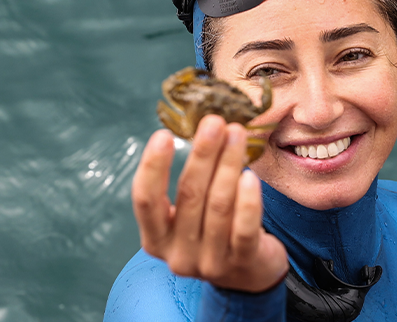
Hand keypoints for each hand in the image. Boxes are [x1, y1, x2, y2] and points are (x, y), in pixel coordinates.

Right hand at [132, 115, 288, 292]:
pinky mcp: (242, 263)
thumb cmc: (215, 230)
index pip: (145, 200)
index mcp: (156, 239)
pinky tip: (251, 176)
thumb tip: (201, 129)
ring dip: (228, 165)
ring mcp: (209, 263)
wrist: (249, 275)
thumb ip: (190, 182)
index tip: (163, 134)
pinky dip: (248, 200)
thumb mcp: (191, 214)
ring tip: (237, 135)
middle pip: (188, 195)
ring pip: (218, 206)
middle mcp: (178, 254)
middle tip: (214, 122)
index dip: (152, 166)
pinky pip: (244, 228)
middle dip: (202, 154)